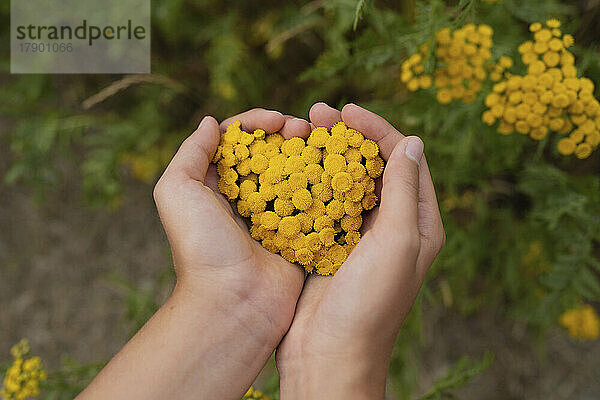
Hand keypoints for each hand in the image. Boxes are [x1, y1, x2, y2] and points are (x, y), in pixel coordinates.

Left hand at [153, 109, 311, 394]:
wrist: (234, 302)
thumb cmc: (201, 247)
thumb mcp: (177, 191)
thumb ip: (190, 152)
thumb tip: (212, 122)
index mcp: (216, 185)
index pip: (238, 141)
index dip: (256, 123)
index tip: (277, 119)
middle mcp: (245, 198)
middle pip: (269, 152)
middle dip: (288, 133)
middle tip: (305, 129)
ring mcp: (275, 216)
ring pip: (295, 173)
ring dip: (308, 154)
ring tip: (323, 145)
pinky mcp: (298, 234)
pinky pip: (314, 202)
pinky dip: (324, 184)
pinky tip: (336, 171)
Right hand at [276, 103, 445, 398]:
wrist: (329, 354)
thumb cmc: (369, 304)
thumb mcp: (396, 242)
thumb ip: (402, 191)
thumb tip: (411, 141)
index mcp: (418, 223)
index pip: (404, 160)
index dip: (379, 130)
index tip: (348, 112)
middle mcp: (391, 226)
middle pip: (374, 166)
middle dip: (349, 136)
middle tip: (319, 114)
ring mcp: (358, 236)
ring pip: (346, 182)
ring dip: (327, 154)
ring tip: (302, 130)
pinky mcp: (329, 245)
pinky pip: (323, 204)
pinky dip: (310, 181)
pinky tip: (291, 166)